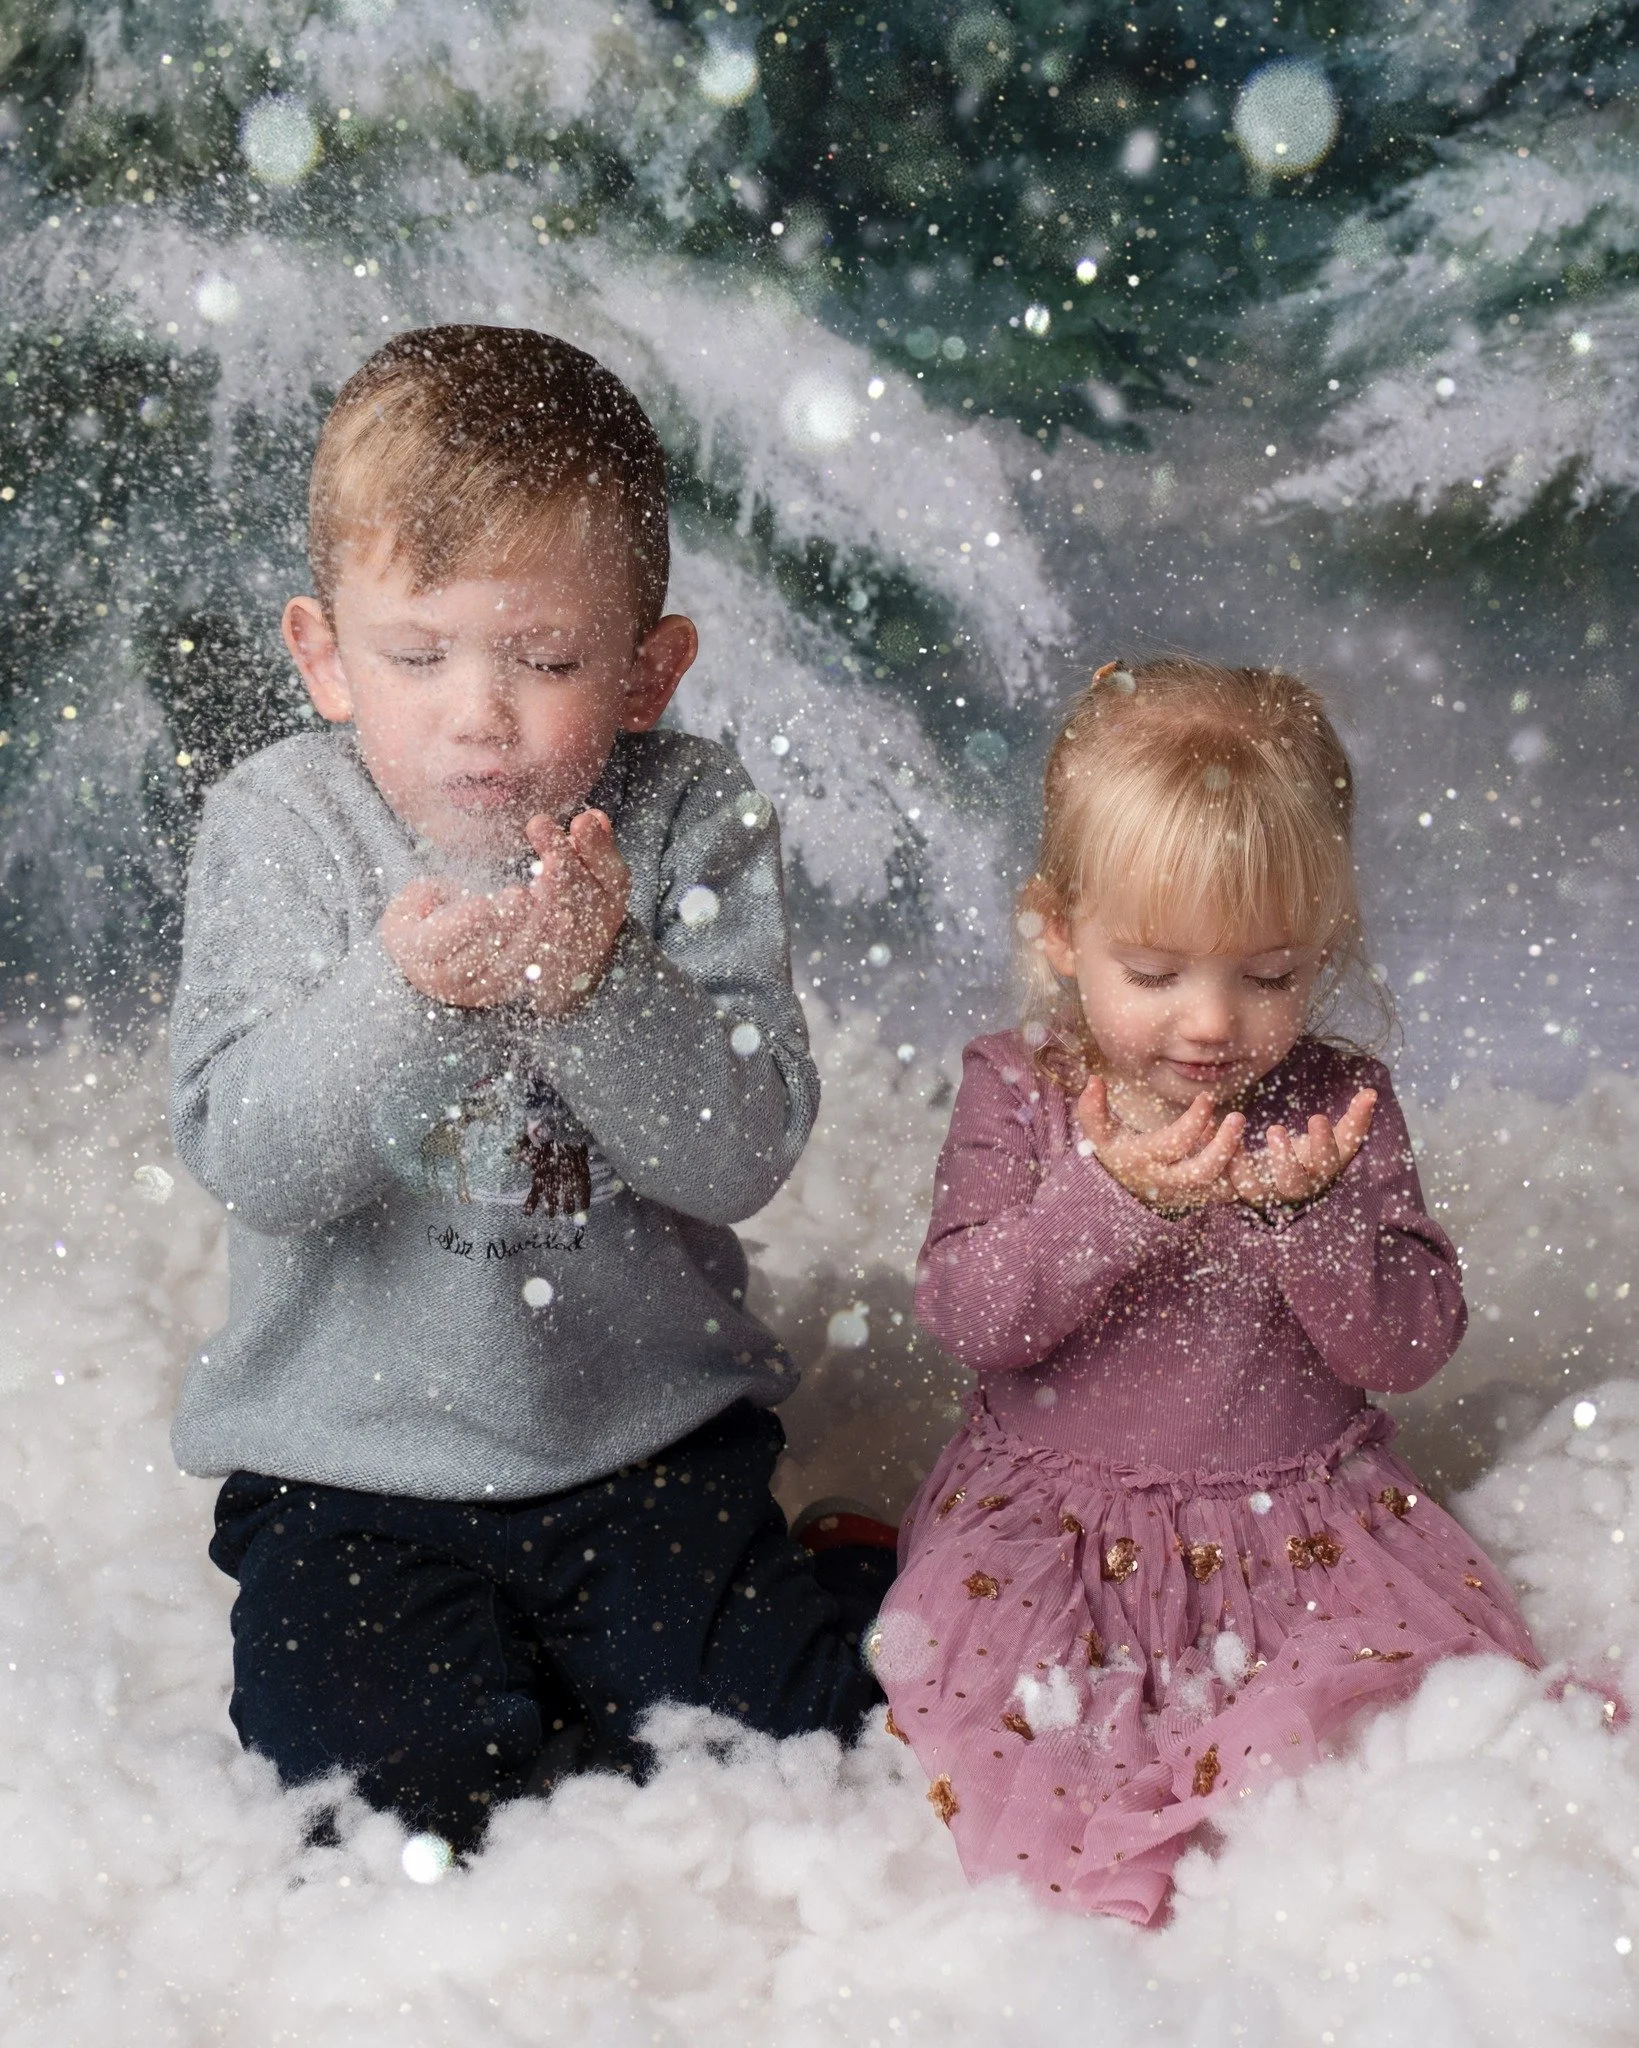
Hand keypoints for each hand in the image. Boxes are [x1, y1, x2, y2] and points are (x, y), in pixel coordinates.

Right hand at [381, 809, 629, 1017]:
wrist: (429, 953)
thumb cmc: (421, 915)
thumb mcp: (414, 899)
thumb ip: (425, 896)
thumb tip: (442, 894)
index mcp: (417, 954)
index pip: (444, 940)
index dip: (467, 922)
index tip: (485, 901)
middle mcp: (446, 981)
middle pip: (482, 954)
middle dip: (506, 922)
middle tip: (522, 895)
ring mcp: (478, 991)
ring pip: (511, 964)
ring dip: (533, 931)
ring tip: (546, 898)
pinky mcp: (504, 990)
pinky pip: (530, 967)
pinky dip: (549, 943)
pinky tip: (564, 918)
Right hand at [1075, 1076, 1245, 1213]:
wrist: (1122, 1195)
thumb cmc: (1115, 1154)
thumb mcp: (1098, 1133)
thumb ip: (1092, 1108)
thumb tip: (1093, 1079)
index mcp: (1145, 1160)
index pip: (1175, 1142)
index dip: (1195, 1119)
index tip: (1207, 1098)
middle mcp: (1168, 1181)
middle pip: (1204, 1170)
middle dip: (1225, 1144)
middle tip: (1238, 1117)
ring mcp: (1187, 1193)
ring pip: (1222, 1185)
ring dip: (1235, 1158)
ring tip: (1236, 1129)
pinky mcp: (1202, 1198)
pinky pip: (1228, 1190)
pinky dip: (1236, 1169)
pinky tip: (1233, 1144)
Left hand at [1227, 1088, 1376, 1209]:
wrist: (1279, 1179)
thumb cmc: (1313, 1155)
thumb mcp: (1336, 1140)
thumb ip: (1355, 1120)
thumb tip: (1372, 1093)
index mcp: (1320, 1174)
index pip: (1326, 1162)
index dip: (1323, 1142)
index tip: (1317, 1117)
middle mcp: (1293, 1188)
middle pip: (1291, 1182)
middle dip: (1285, 1158)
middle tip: (1275, 1130)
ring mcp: (1265, 1192)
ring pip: (1253, 1188)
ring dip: (1243, 1163)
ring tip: (1235, 1130)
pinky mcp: (1239, 1189)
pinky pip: (1226, 1178)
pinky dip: (1217, 1155)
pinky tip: (1210, 1127)